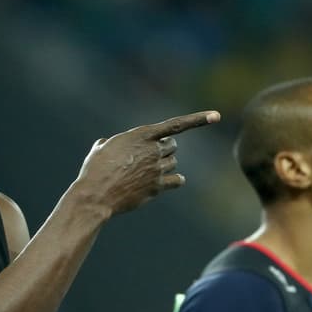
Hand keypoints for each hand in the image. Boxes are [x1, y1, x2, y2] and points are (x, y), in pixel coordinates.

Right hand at [72, 110, 219, 216]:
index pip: (175, 125)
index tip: (217, 116)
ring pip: (173, 163)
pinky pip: (177, 180)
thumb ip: (111, 142)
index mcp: (140, 135)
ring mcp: (157, 169)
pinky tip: (166, 182)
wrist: (95, 195)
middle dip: (164, 149)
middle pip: (172, 146)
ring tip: (145, 171)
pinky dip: (174, 180)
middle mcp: (152, 150)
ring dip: (164, 165)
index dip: (198, 119)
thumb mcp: (101, 148)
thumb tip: (107, 143)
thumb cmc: (94, 170)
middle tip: (148, 156)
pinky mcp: (158, 186)